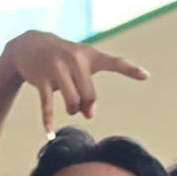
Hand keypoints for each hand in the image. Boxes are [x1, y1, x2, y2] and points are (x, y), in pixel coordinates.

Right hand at [3, 30, 148, 132]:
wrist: (30, 44)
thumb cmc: (63, 58)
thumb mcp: (78, 69)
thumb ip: (88, 90)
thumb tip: (89, 115)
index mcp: (90, 55)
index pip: (115, 62)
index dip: (130, 70)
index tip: (146, 75)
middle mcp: (75, 58)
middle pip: (90, 95)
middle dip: (86, 106)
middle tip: (80, 105)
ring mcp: (57, 67)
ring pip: (73, 101)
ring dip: (73, 110)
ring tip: (70, 108)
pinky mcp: (41, 78)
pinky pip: (47, 103)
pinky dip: (48, 118)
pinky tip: (49, 131)